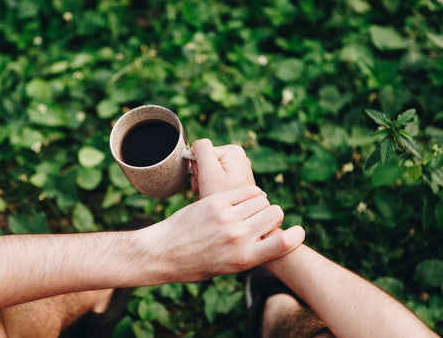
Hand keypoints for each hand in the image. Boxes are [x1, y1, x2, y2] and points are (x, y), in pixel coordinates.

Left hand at [139, 186, 303, 281]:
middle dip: (273, 215)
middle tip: (264, 217)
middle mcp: (238, 237)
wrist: (163, 252)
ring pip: (260, 200)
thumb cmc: (194, 264)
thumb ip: (248, 254)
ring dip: (261, 202)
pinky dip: (250, 192)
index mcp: (245, 259)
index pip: (284, 244)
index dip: (295, 236)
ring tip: (252, 207)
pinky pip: (245, 191)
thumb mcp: (227, 268)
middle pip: (274, 215)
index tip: (297, 232)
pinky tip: (246, 197)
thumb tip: (265, 241)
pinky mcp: (215, 202)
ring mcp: (227, 218)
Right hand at [190, 139, 255, 198]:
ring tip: (212, 196)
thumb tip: (196, 145)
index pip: (202, 151)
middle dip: (202, 178)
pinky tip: (217, 199)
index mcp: (234, 152)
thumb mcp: (208, 172)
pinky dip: (212, 191)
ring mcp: (239, 172)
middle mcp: (240, 159)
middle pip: (206, 162)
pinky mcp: (237, 183)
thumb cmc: (223, 199)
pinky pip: (216, 183)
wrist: (234, 222)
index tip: (204, 181)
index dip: (198, 167)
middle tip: (208, 190)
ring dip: (206, 186)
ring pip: (209, 174)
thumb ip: (201, 150)